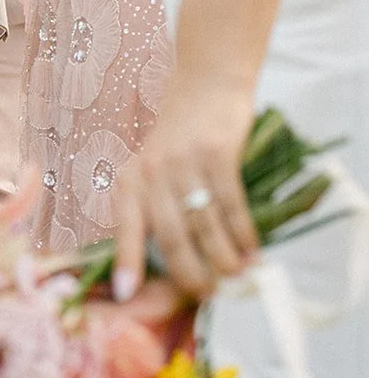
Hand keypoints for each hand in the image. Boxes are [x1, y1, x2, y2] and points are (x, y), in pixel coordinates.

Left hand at [114, 77, 258, 300]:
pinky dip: (243, 232)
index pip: (125, 227)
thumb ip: (153, 205)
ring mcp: (185, 163)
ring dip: (222, 257)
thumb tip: (169, 260)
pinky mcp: (217, 154)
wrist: (206, 83)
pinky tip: (252, 248)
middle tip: (208, 294)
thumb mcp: (152, 166)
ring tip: (236, 274)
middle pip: (171, 237)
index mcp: (132, 179)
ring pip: (204, 225)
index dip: (126, 261)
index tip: (124, 294)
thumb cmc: (179, 135)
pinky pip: (231, 204)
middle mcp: (153, 172)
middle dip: (190, 273)